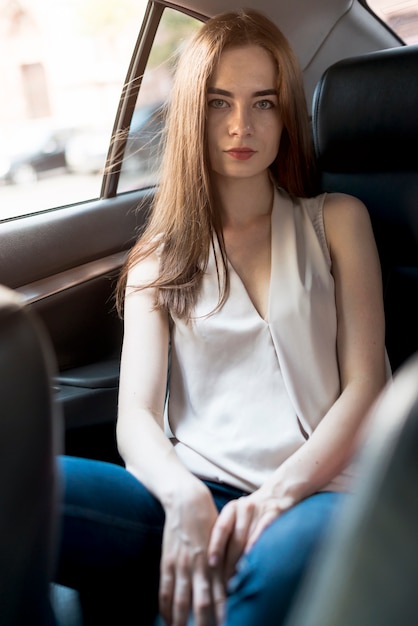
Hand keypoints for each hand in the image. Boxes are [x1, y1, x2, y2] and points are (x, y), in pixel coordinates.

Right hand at [159, 482, 225, 625]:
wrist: (188, 500)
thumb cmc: (209, 520)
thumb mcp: (223, 540)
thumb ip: (226, 563)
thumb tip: (231, 584)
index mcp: (216, 562)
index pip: (219, 597)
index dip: (221, 615)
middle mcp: (200, 566)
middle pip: (201, 604)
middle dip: (202, 624)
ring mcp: (182, 565)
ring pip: (181, 600)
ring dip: (181, 621)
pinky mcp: (168, 560)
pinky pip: (165, 589)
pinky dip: (165, 607)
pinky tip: (166, 619)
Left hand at [208, 488, 283, 582]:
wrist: (278, 493)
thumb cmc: (254, 512)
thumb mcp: (238, 516)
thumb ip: (229, 534)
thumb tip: (216, 564)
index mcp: (232, 508)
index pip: (221, 528)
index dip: (215, 546)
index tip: (211, 564)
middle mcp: (244, 508)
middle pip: (235, 538)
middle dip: (229, 562)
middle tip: (226, 582)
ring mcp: (260, 510)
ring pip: (248, 537)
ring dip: (242, 559)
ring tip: (238, 577)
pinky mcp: (275, 513)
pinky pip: (264, 529)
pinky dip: (257, 543)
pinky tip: (253, 556)